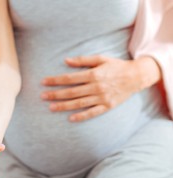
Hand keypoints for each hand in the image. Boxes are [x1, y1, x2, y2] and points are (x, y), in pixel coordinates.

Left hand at [41, 55, 161, 121]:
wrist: (136, 76)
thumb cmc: (116, 66)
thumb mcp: (101, 59)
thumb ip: (83, 60)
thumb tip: (66, 60)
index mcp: (93, 74)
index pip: (70, 78)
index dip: (55, 80)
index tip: (43, 82)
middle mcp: (96, 87)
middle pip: (72, 92)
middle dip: (55, 94)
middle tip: (42, 96)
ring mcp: (102, 97)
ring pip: (79, 103)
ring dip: (64, 106)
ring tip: (50, 107)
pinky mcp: (107, 106)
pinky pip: (92, 112)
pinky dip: (82, 116)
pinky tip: (70, 118)